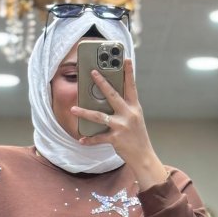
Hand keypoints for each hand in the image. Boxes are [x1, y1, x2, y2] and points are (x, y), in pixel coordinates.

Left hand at [71, 60, 161, 180]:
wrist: (144, 156)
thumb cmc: (137, 136)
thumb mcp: (135, 118)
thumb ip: (125, 107)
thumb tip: (109, 97)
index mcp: (134, 108)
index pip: (132, 87)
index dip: (129, 72)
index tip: (126, 59)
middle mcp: (129, 114)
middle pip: (113, 95)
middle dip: (102, 83)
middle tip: (92, 72)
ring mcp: (122, 126)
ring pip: (99, 116)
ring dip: (85, 113)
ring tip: (73, 109)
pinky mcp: (116, 139)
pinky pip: (99, 138)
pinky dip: (89, 140)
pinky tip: (81, 139)